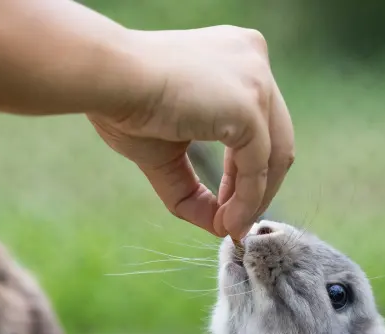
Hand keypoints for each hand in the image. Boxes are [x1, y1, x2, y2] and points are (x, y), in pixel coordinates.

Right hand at [88, 25, 294, 239]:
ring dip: (254, 199)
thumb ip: (193, 185)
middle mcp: (254, 58)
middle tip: (232, 222)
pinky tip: (226, 222)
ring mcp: (256, 80)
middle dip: (257, 187)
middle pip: (277, 138)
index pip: (259, 122)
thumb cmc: (123, 103)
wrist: (107, 78)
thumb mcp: (168, 150)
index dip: (245, 170)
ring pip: (275, 155)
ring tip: (229, 227)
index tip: (224, 203)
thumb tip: (218, 227)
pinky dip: (247, 201)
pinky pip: (258, 167)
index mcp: (235, 56)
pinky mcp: (250, 106)